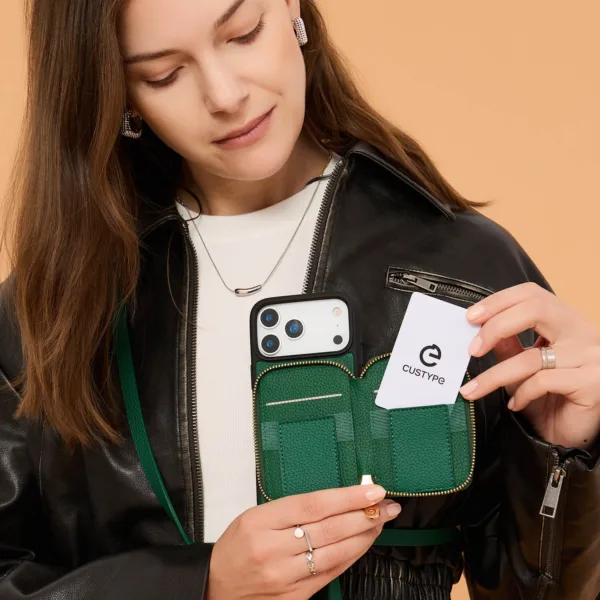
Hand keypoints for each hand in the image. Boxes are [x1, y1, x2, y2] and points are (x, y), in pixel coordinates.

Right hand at [206, 484, 400, 599]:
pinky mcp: (294, 597)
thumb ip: (292, 508)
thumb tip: (334, 499)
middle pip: (329, 529)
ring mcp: (284, 577)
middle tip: (386, 504)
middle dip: (363, 514)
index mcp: (261, 522)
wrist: (216, 586)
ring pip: (334, 553)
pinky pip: (330, 574)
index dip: (347, 497)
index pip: (313, 505)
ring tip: (380, 521)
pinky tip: (363, 544)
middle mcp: (273, 550)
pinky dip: (350, 557)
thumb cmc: (237, 546)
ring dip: (363, 536)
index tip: (371, 490)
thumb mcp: (255, 515)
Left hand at [459, 282, 599, 449]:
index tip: (471, 317)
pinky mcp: (592, 382)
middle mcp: (582, 332)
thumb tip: (479, 324)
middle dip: (496, 326)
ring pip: (532, 356)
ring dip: (495, 375)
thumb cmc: (548, 397)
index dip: (498, 301)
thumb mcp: (521, 365)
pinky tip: (514, 404)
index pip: (532, 294)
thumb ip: (507, 343)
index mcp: (565, 320)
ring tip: (473, 390)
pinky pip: (544, 381)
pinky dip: (522, 393)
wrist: (573, 435)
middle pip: (536, 309)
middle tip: (472, 349)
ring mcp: (590, 356)